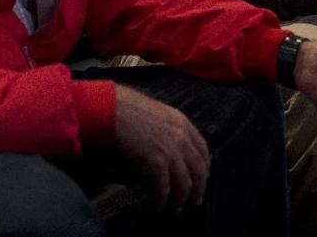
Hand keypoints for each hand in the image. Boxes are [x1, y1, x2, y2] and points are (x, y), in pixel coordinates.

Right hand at [114, 85, 209, 212]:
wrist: (112, 108)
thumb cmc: (127, 108)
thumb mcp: (157, 114)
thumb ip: (168, 130)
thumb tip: (169, 150)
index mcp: (182, 123)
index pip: (203, 150)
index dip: (204, 169)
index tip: (201, 179)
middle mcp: (181, 137)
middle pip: (199, 171)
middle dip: (198, 190)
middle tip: (193, 202)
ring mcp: (170, 150)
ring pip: (185, 184)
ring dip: (180, 200)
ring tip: (174, 209)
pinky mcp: (156, 162)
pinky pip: (164, 188)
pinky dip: (160, 201)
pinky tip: (156, 206)